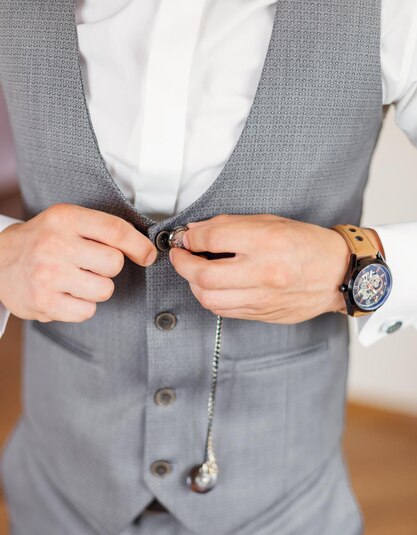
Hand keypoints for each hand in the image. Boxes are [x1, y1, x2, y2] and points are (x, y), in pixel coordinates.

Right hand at [0, 204, 156, 322]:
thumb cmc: (44, 241)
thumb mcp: (68, 221)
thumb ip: (104, 230)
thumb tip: (146, 251)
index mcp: (65, 219)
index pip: (116, 230)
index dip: (139, 245)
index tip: (148, 255)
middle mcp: (55, 244)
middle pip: (114, 264)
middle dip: (109, 268)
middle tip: (90, 265)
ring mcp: (48, 275)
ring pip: (104, 290)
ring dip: (97, 289)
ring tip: (76, 280)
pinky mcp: (44, 302)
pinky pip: (87, 311)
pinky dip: (82, 306)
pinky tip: (66, 294)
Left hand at [169, 214, 351, 323]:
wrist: (338, 274)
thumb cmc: (307, 244)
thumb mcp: (271, 222)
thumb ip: (231, 226)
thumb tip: (196, 232)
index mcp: (267, 241)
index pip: (211, 238)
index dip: (189, 238)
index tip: (185, 237)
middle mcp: (263, 272)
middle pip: (203, 275)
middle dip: (182, 264)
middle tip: (180, 256)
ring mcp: (263, 297)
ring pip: (209, 298)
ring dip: (194, 284)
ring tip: (196, 272)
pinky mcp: (262, 313)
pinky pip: (224, 310)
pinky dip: (211, 297)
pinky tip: (214, 286)